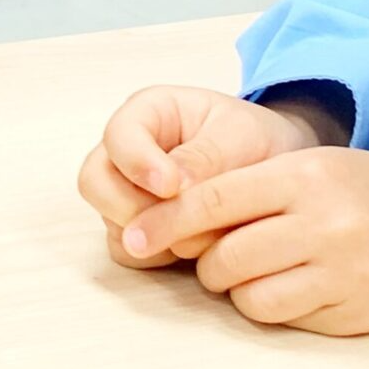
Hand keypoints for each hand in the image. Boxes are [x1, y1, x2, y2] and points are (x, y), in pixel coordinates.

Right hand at [77, 86, 332, 270]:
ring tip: (204, 231)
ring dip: (153, 235)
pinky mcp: (137, 229)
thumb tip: (171, 191)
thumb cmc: (253, 140)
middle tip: (184, 218)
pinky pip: (128, 251)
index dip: (137, 163)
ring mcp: (127, 194)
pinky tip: (195, 246)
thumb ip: (205, 157)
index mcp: (147, 114)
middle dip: (136, 208)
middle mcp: (127, 154)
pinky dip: (158, 255)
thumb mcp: (240, 135)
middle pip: (95, 183)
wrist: (273, 169)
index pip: (118, 136)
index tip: (171, 186)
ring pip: (111, 222)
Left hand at [119, 148, 368, 335]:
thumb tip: (163, 224)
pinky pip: (282, 318)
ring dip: (237, 289)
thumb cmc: (352, 190)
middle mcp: (326, 222)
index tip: (131, 236)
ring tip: (259, 270)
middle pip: (226, 256)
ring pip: (248, 296)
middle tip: (220, 255)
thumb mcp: (304, 168)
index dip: (165, 221)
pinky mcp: (354, 311)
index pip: (214, 199)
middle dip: (207, 262)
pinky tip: (290, 287)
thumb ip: (242, 190)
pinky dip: (270, 306)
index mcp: (305, 175)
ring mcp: (344, 270)